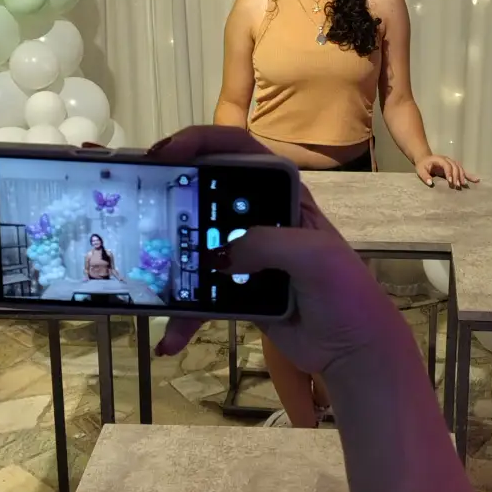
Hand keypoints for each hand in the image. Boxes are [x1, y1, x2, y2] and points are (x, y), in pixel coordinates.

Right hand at [150, 126, 415, 375]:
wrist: (355, 350)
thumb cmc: (345, 293)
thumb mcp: (313, 256)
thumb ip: (267, 243)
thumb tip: (219, 256)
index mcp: (282, 194)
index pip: (237, 150)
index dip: (200, 142)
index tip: (167, 153)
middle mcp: (259, 217)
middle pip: (205, 192)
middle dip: (168, 192)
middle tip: (136, 197)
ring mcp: (245, 255)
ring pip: (194, 246)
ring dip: (168, 260)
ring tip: (141, 269)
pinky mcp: (237, 292)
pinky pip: (200, 297)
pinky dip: (184, 318)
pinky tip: (171, 340)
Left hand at [415, 153, 477, 189]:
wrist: (425, 159)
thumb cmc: (422, 165)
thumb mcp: (420, 170)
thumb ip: (425, 176)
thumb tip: (430, 183)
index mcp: (440, 159)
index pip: (447, 165)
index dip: (449, 173)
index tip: (450, 182)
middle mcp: (448, 160)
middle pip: (455, 167)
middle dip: (457, 176)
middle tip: (457, 186)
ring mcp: (452, 162)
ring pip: (460, 168)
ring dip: (463, 176)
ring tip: (464, 185)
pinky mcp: (455, 167)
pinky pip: (463, 170)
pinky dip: (469, 175)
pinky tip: (476, 180)